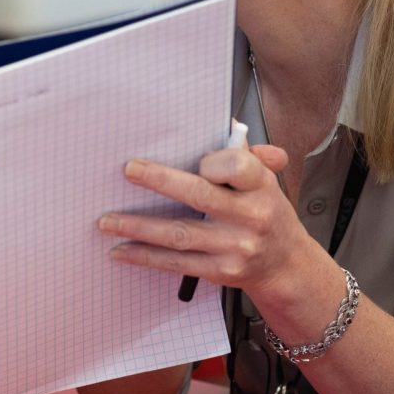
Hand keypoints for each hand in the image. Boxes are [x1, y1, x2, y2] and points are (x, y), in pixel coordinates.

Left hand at [99, 143, 316, 303]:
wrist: (286, 265)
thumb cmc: (269, 213)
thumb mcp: (266, 180)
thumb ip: (245, 154)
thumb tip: (225, 122)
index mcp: (261, 187)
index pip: (237, 167)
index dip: (213, 162)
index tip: (195, 160)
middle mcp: (250, 217)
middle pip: (200, 196)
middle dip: (160, 181)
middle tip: (128, 170)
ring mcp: (234, 247)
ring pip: (180, 234)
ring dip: (138, 226)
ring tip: (108, 220)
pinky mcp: (220, 271)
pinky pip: (176, 262)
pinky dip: (145, 257)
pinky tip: (121, 250)